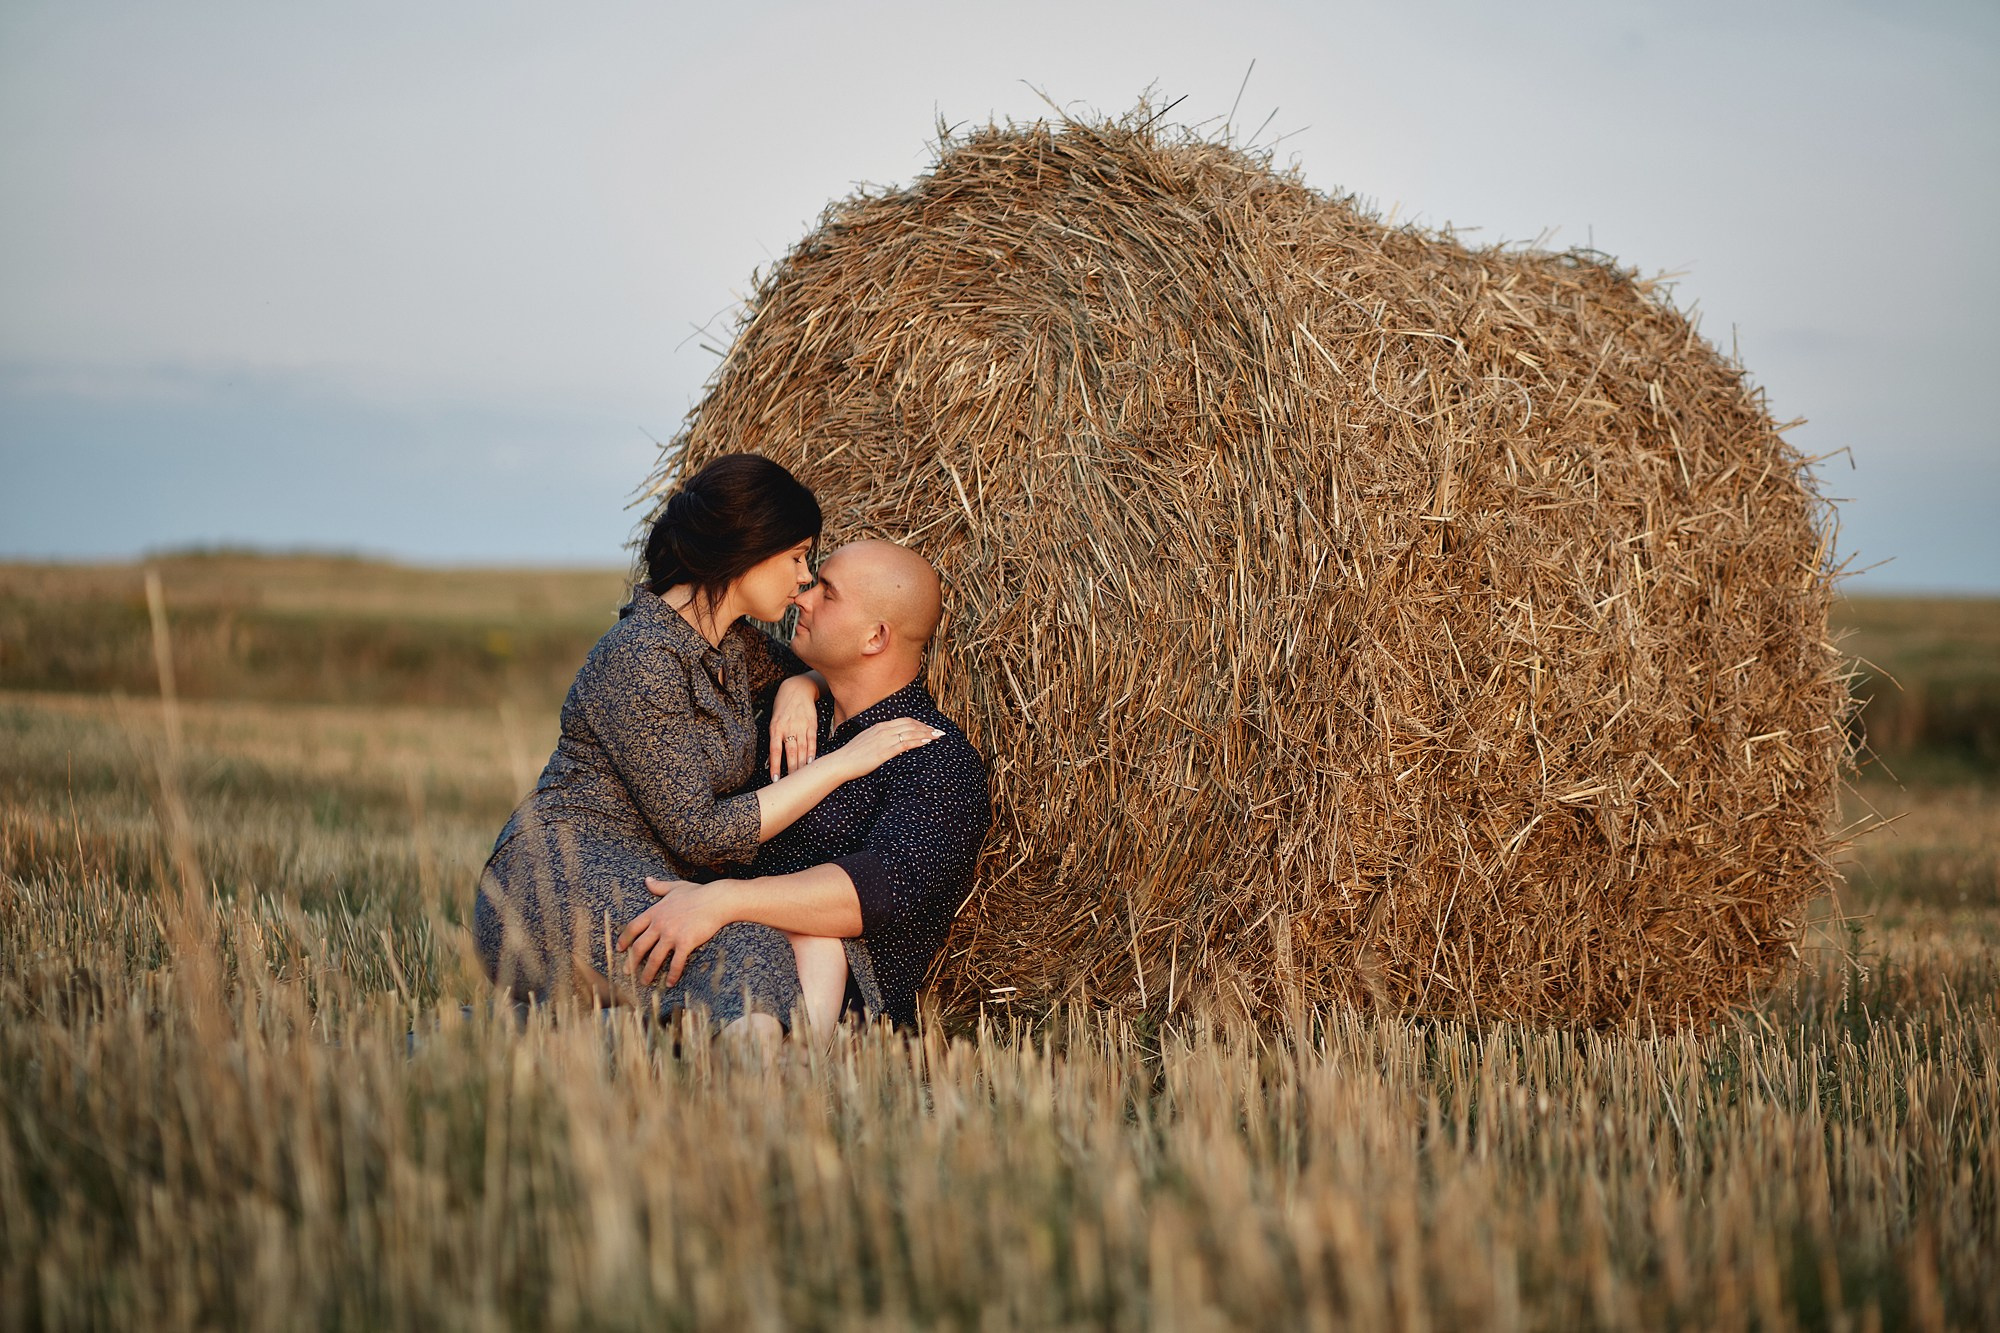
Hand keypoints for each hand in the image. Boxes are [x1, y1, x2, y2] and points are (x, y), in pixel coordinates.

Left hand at [616, 876, 733, 986]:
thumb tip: (647, 880)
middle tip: (627, 972)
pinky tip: (670, 983)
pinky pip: (676, 962)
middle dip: (631, 961)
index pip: (633, 927)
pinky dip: (672, 974)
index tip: (620, 949)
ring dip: (648, 972)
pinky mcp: (685, 943)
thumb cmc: (698, 893)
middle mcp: (660, 924)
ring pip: (654, 958)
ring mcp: (672, 934)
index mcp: (656, 912)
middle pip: (639, 946)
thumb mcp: (675, 887)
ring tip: (645, 982)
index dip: (624, 939)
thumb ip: (659, 886)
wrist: (717, 900)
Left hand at [770, 674, 821, 777]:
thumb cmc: (783, 706)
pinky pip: (812, 742)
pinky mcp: (811, 725)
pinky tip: (811, 763)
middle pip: (791, 753)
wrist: (797, 689)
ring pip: (802, 749)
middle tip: (791, 784)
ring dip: (802, 765)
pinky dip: (812, 753)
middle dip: (791, 770)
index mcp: (776, 728)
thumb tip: (773, 759)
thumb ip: (775, 738)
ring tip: (801, 778)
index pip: (775, 750)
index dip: (775, 766)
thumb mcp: (774, 720)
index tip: (775, 779)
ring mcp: (801, 726)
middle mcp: (788, 728)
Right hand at [829, 717, 943, 779]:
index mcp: (880, 726)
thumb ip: (879, 738)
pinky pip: (906, 743)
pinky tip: (927, 742)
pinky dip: (918, 741)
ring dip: (926, 733)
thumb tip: (890, 740)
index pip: (904, 721)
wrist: (841, 762)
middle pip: (911, 724)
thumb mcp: (867, 740)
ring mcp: (884, 740)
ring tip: (937, 736)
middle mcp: (884, 730)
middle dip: (926, 727)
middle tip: (938, 731)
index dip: (918, 723)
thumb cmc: (852, 755)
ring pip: (911, 732)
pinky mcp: (885, 751)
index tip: (928, 727)